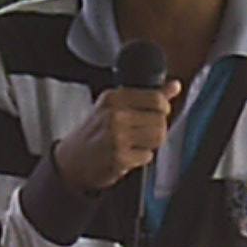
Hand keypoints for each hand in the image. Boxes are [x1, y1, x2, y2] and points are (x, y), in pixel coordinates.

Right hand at [53, 81, 180, 194]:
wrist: (71, 160)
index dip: (163, 109)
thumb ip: (147, 96)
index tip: (156, 115)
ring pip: (158, 137)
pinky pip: (147, 156)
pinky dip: (140, 158)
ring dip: (151, 144)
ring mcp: (117, 137)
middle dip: (156, 129)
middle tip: (141, 134)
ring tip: (135, 144)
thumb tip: (175, 86)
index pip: (157, 99)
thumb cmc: (95, 133)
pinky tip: (126, 156)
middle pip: (161, 120)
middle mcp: (114, 114)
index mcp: (114, 97)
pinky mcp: (119, 157)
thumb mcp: (115, 107)